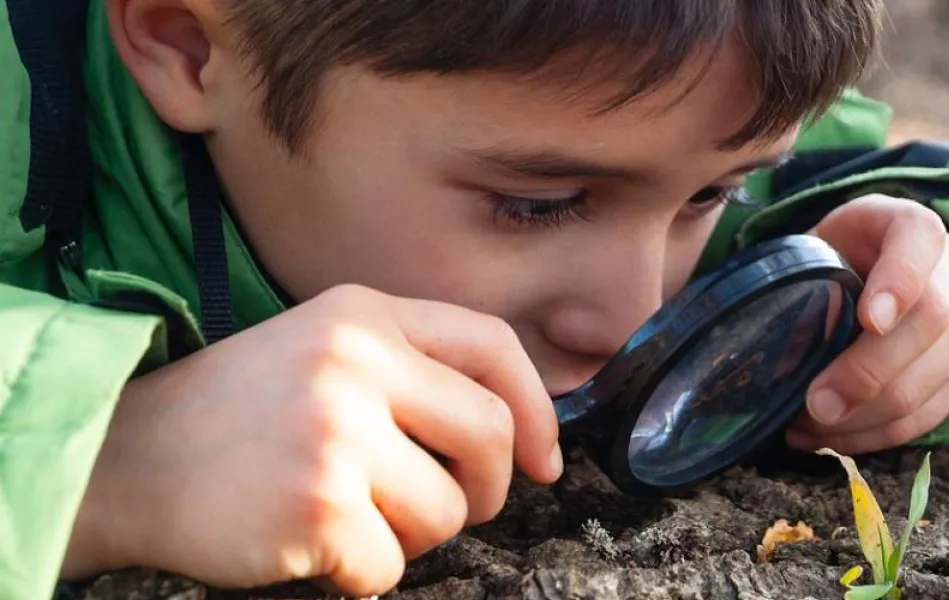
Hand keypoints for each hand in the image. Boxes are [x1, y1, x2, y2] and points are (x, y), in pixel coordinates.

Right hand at [60, 284, 561, 595]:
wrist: (121, 459)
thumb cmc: (236, 417)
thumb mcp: (323, 351)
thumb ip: (410, 372)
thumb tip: (518, 437)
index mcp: (364, 314)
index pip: (493, 347)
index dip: (536, 409)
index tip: (543, 462)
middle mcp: (355, 362)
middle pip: (489, 435)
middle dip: (484, 488)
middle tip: (452, 508)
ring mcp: (336, 432)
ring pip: (446, 512)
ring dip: (411, 537)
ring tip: (350, 519)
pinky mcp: (318, 505)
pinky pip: (390, 566)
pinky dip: (360, 574)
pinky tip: (310, 545)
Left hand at [786, 195, 948, 454]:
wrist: (880, 275)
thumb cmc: (837, 261)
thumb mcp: (815, 248)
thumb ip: (798, 281)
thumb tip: (773, 353)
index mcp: (911, 226)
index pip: (919, 237)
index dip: (898, 280)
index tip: (868, 320)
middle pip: (929, 322)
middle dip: (867, 372)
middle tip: (816, 403)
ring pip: (926, 383)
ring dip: (860, 418)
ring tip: (805, 426)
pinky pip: (923, 419)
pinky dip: (870, 436)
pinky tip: (827, 438)